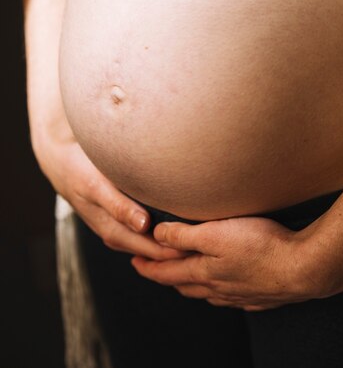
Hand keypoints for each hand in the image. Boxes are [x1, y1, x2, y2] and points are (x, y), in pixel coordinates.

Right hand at [33, 126, 184, 260]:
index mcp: (113, 232)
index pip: (152, 251)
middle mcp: (118, 236)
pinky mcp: (122, 221)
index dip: (176, 250)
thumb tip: (143, 226)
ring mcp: (120, 230)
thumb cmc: (80, 172)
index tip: (198, 244)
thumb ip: (119, 207)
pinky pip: (146, 234)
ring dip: (173, 243)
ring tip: (198, 237)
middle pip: (155, 252)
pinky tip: (179, 224)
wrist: (62, 164)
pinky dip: (162, 232)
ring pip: (151, 245)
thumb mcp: (97, 187)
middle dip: (180, 250)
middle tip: (206, 242)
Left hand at [131, 216, 328, 310]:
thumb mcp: (216, 233)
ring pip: (207, 294)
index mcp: (204, 273)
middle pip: (184, 285)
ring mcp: (239, 295)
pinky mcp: (259, 296)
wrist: (303, 268)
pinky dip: (217, 292)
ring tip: (184, 278)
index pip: (167, 273)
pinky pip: (230, 298)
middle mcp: (218, 289)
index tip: (134, 262)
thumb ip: (184, 235)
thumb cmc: (260, 246)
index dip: (148, 267)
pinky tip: (223, 289)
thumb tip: (157, 237)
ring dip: (190, 285)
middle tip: (153, 269)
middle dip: (166, 277)